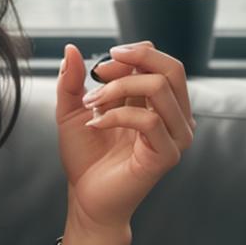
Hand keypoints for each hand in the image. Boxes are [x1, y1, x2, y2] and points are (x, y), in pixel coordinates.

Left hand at [55, 40, 196, 229]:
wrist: (85, 197)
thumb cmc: (85, 156)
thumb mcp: (72, 110)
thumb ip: (71, 80)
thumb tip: (70, 48)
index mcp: (158, 102)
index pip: (161, 62)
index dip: (132, 55)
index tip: (99, 70)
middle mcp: (173, 116)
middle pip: (172, 68)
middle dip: (133, 61)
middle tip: (100, 74)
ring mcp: (175, 136)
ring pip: (159, 88)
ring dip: (117, 89)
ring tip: (92, 106)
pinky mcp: (167, 155)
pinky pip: (149, 120)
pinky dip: (116, 116)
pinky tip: (96, 125)